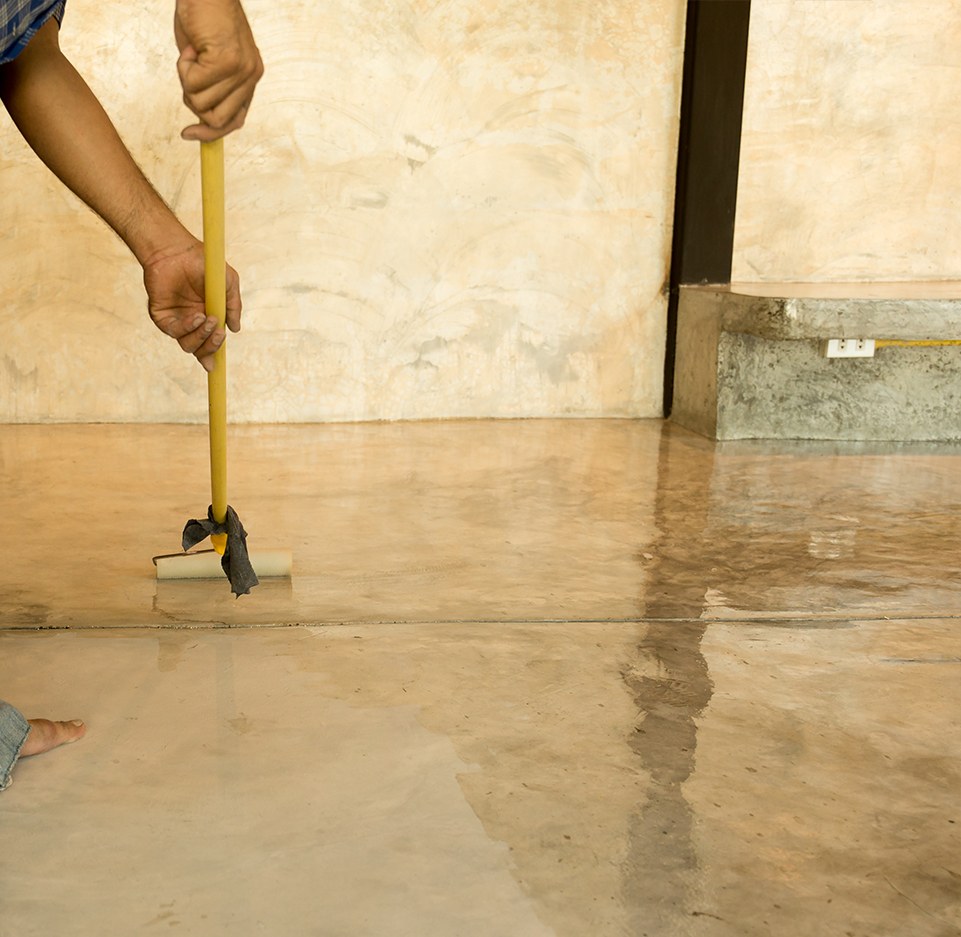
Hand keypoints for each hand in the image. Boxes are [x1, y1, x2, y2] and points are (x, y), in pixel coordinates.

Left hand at [143, 238, 241, 370]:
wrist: (177, 250)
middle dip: (210, 347)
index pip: (209, 343)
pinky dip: (187, 328)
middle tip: (218, 333)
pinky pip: (174, 331)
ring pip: (187, 344)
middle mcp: (192, 322)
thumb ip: (233, 307)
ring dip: (201, 337)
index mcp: (208, 317)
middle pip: (199, 349)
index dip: (212, 356)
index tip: (215, 366)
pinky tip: (196, 316)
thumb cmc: (204, 264)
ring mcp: (177, 319)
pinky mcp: (162, 315)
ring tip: (208, 319)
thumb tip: (235, 329)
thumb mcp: (227, 285)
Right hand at [174, 0, 263, 140]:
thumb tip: (200, 117)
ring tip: (193, 53)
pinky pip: (193, 85)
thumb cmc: (201, 19)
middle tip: (190, 71)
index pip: (234, 121)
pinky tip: (191, 48)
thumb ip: (209, 87)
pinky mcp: (227, 62)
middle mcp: (250, 78)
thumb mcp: (206, 60)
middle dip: (193, 100)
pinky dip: (183, 68)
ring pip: (200, 103)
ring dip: (186, 79)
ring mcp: (241, 71)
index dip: (211, 133)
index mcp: (249, 79)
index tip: (188, 134)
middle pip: (215, 119)